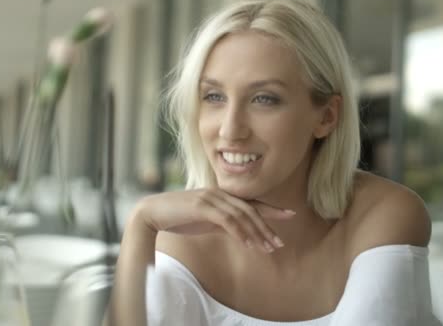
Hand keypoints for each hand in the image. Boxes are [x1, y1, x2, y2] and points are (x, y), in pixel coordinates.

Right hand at [135, 188, 295, 252]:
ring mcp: (211, 198)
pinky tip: (249, 244)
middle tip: (280, 243)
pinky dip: (241, 232)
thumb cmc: (177, 217)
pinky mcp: (202, 207)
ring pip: (242, 216)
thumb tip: (240, 233)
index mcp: (221, 195)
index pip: (250, 202)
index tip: (290, 214)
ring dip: (257, 233)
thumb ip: (222, 223)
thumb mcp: (205, 220)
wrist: (152, 213)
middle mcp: (219, 194)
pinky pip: (228, 221)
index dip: (271, 209)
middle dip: (267, 226)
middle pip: (250, 210)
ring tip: (269, 248)